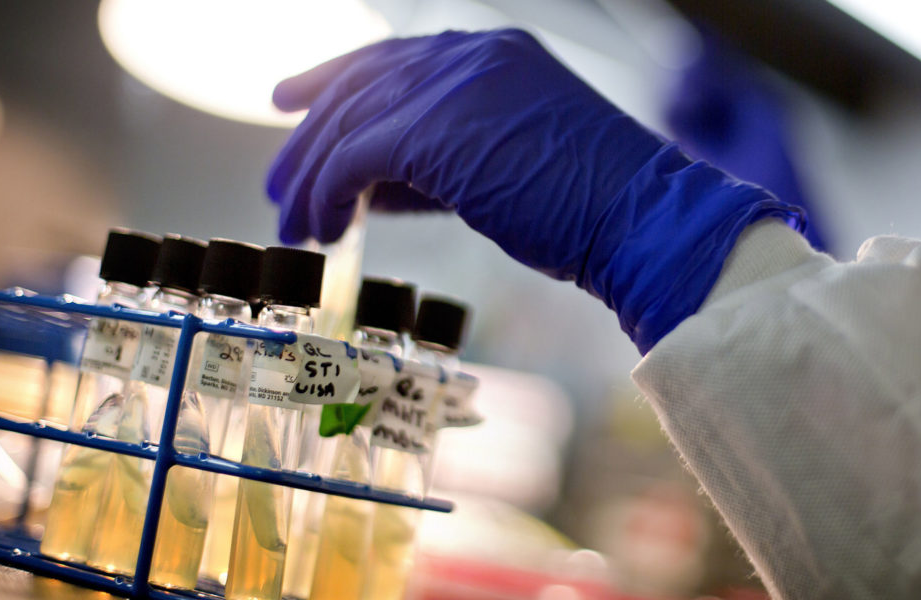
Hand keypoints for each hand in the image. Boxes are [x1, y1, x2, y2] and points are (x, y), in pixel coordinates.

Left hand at [267, 29, 803, 352]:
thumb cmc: (590, 208)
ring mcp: (455, 85)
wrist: (641, 220)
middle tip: (280, 182)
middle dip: (309, 134)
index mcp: (493, 53)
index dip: (334, 81)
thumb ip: (438, 162)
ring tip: (294, 221)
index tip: (294, 103)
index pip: (394, 59)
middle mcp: (470, 54)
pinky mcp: (437, 130)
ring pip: (350, 120)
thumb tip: (369, 184)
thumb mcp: (506, 168)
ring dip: (311, 175)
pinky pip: (355, 154)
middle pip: (361, 83)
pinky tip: (322, 226)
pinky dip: (328, 192)